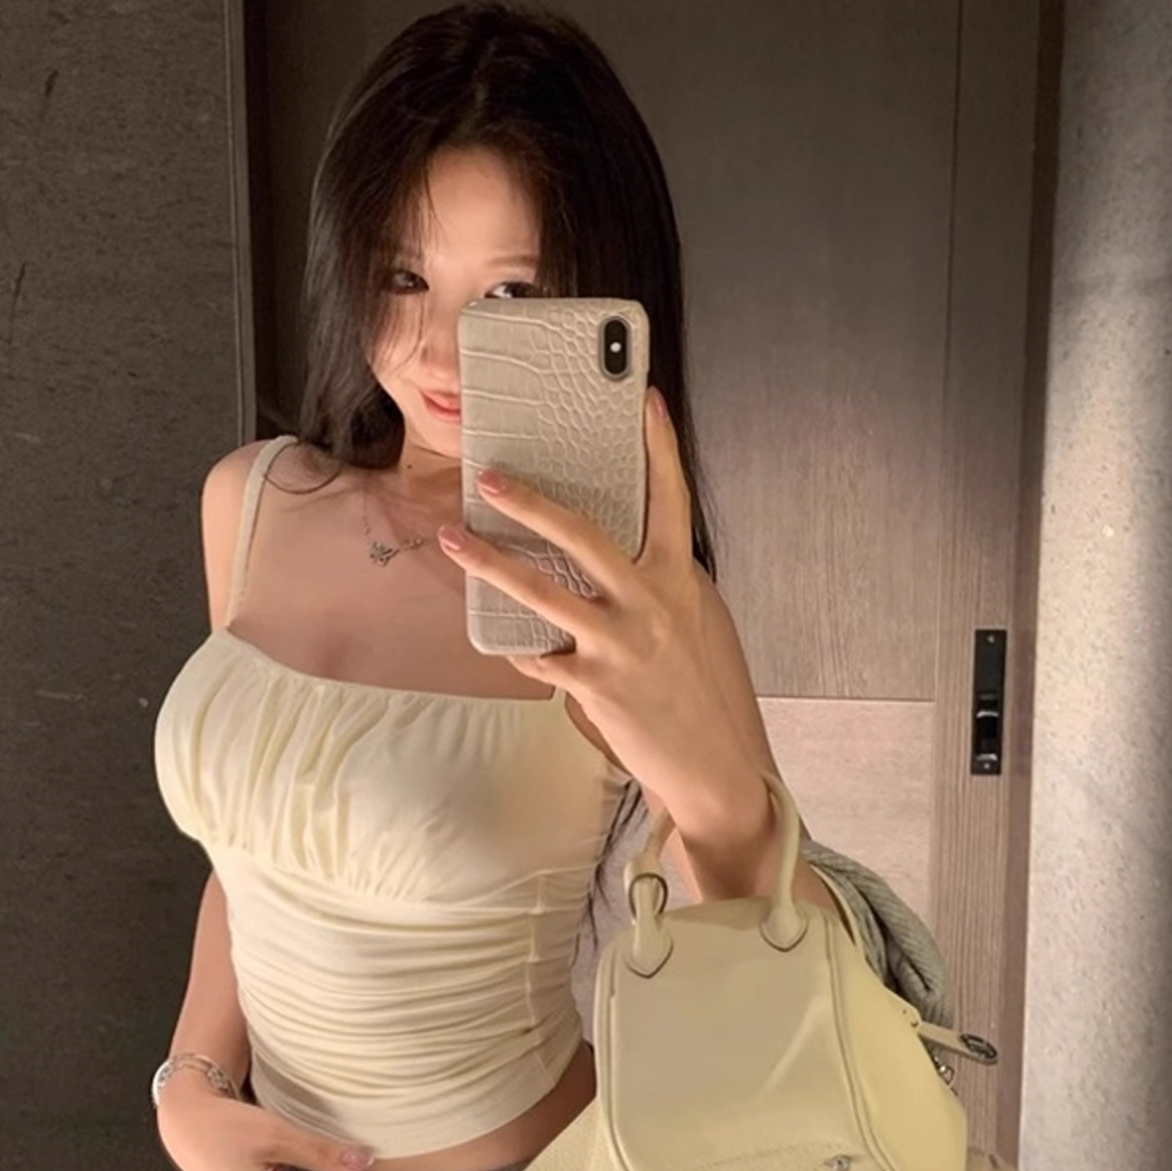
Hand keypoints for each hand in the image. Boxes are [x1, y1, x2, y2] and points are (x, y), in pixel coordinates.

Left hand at [436, 386, 753, 822]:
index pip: (671, 499)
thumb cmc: (710, 695)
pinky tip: (509, 643)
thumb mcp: (700, 625)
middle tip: (491, 477)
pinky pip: (538, 654)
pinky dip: (522, 647)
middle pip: (584, 536)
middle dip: (531, 502)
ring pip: (541, 592)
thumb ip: (665, 587)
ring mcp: (619, 644)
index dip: (659, 446)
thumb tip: (629, 558)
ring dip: (489, 562)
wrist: (717, 770)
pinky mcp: (593, 686)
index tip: (643, 400)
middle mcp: (651, 605)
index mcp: (683, 581)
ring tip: (454, 539)